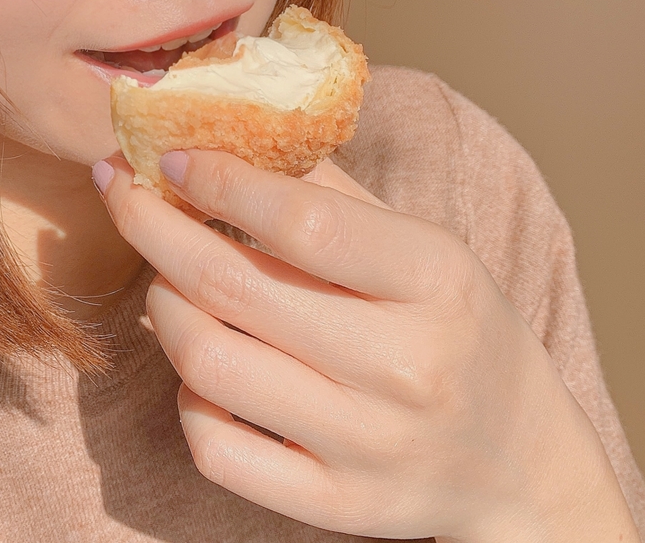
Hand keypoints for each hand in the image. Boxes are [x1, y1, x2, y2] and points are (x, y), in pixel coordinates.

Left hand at [93, 151, 640, 541]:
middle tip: (123, 195)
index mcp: (436, 281)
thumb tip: (236, 141)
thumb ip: (338, 197)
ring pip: (209, 365)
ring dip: (165, 308)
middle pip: (234, 288)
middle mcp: (402, 366)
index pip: (303, 221)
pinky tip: (202, 369)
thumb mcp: (432, 252)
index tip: (172, 156)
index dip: (220, 181)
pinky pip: (215, 449)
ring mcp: (366, 444)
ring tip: (169, 281)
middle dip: (154, 228)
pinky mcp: (335, 504)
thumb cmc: (467, 335)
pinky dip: (187, 397)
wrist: (521, 463)